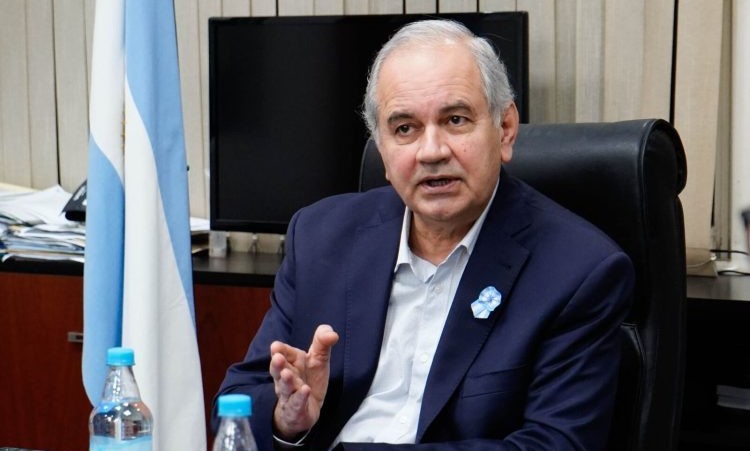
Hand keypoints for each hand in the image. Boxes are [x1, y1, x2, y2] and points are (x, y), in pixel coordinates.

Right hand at [270, 324, 338, 438]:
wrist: (306, 410)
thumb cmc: (310, 379)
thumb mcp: (318, 359)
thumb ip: (322, 342)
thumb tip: (332, 334)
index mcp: (291, 363)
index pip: (283, 353)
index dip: (280, 350)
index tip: (276, 346)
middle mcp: (286, 378)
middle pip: (279, 371)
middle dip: (278, 364)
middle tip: (277, 357)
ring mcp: (289, 395)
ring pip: (285, 388)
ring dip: (285, 382)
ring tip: (287, 374)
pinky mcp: (296, 410)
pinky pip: (296, 404)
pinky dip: (300, 398)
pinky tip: (305, 391)